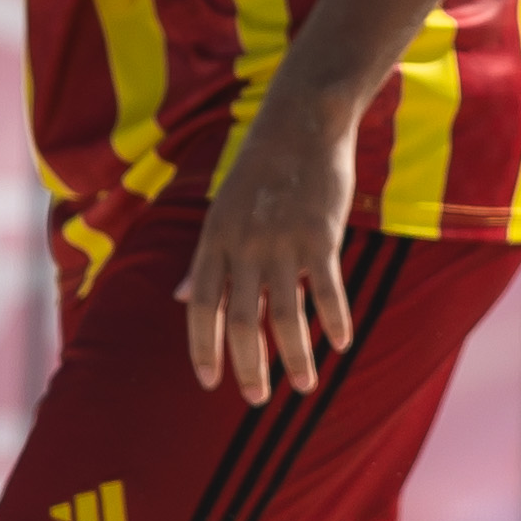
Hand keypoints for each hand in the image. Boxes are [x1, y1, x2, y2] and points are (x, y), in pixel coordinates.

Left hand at [182, 99, 360, 402]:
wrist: (301, 122)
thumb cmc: (260, 167)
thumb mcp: (220, 210)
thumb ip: (204, 258)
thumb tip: (178, 297)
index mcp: (214, 239)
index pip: (200, 306)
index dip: (203, 347)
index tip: (209, 381)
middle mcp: (244, 245)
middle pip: (241, 321)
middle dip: (248, 367)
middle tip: (255, 399)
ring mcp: (282, 242)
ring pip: (285, 315)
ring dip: (295, 356)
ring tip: (304, 386)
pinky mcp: (320, 236)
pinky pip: (327, 291)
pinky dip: (335, 320)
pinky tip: (342, 343)